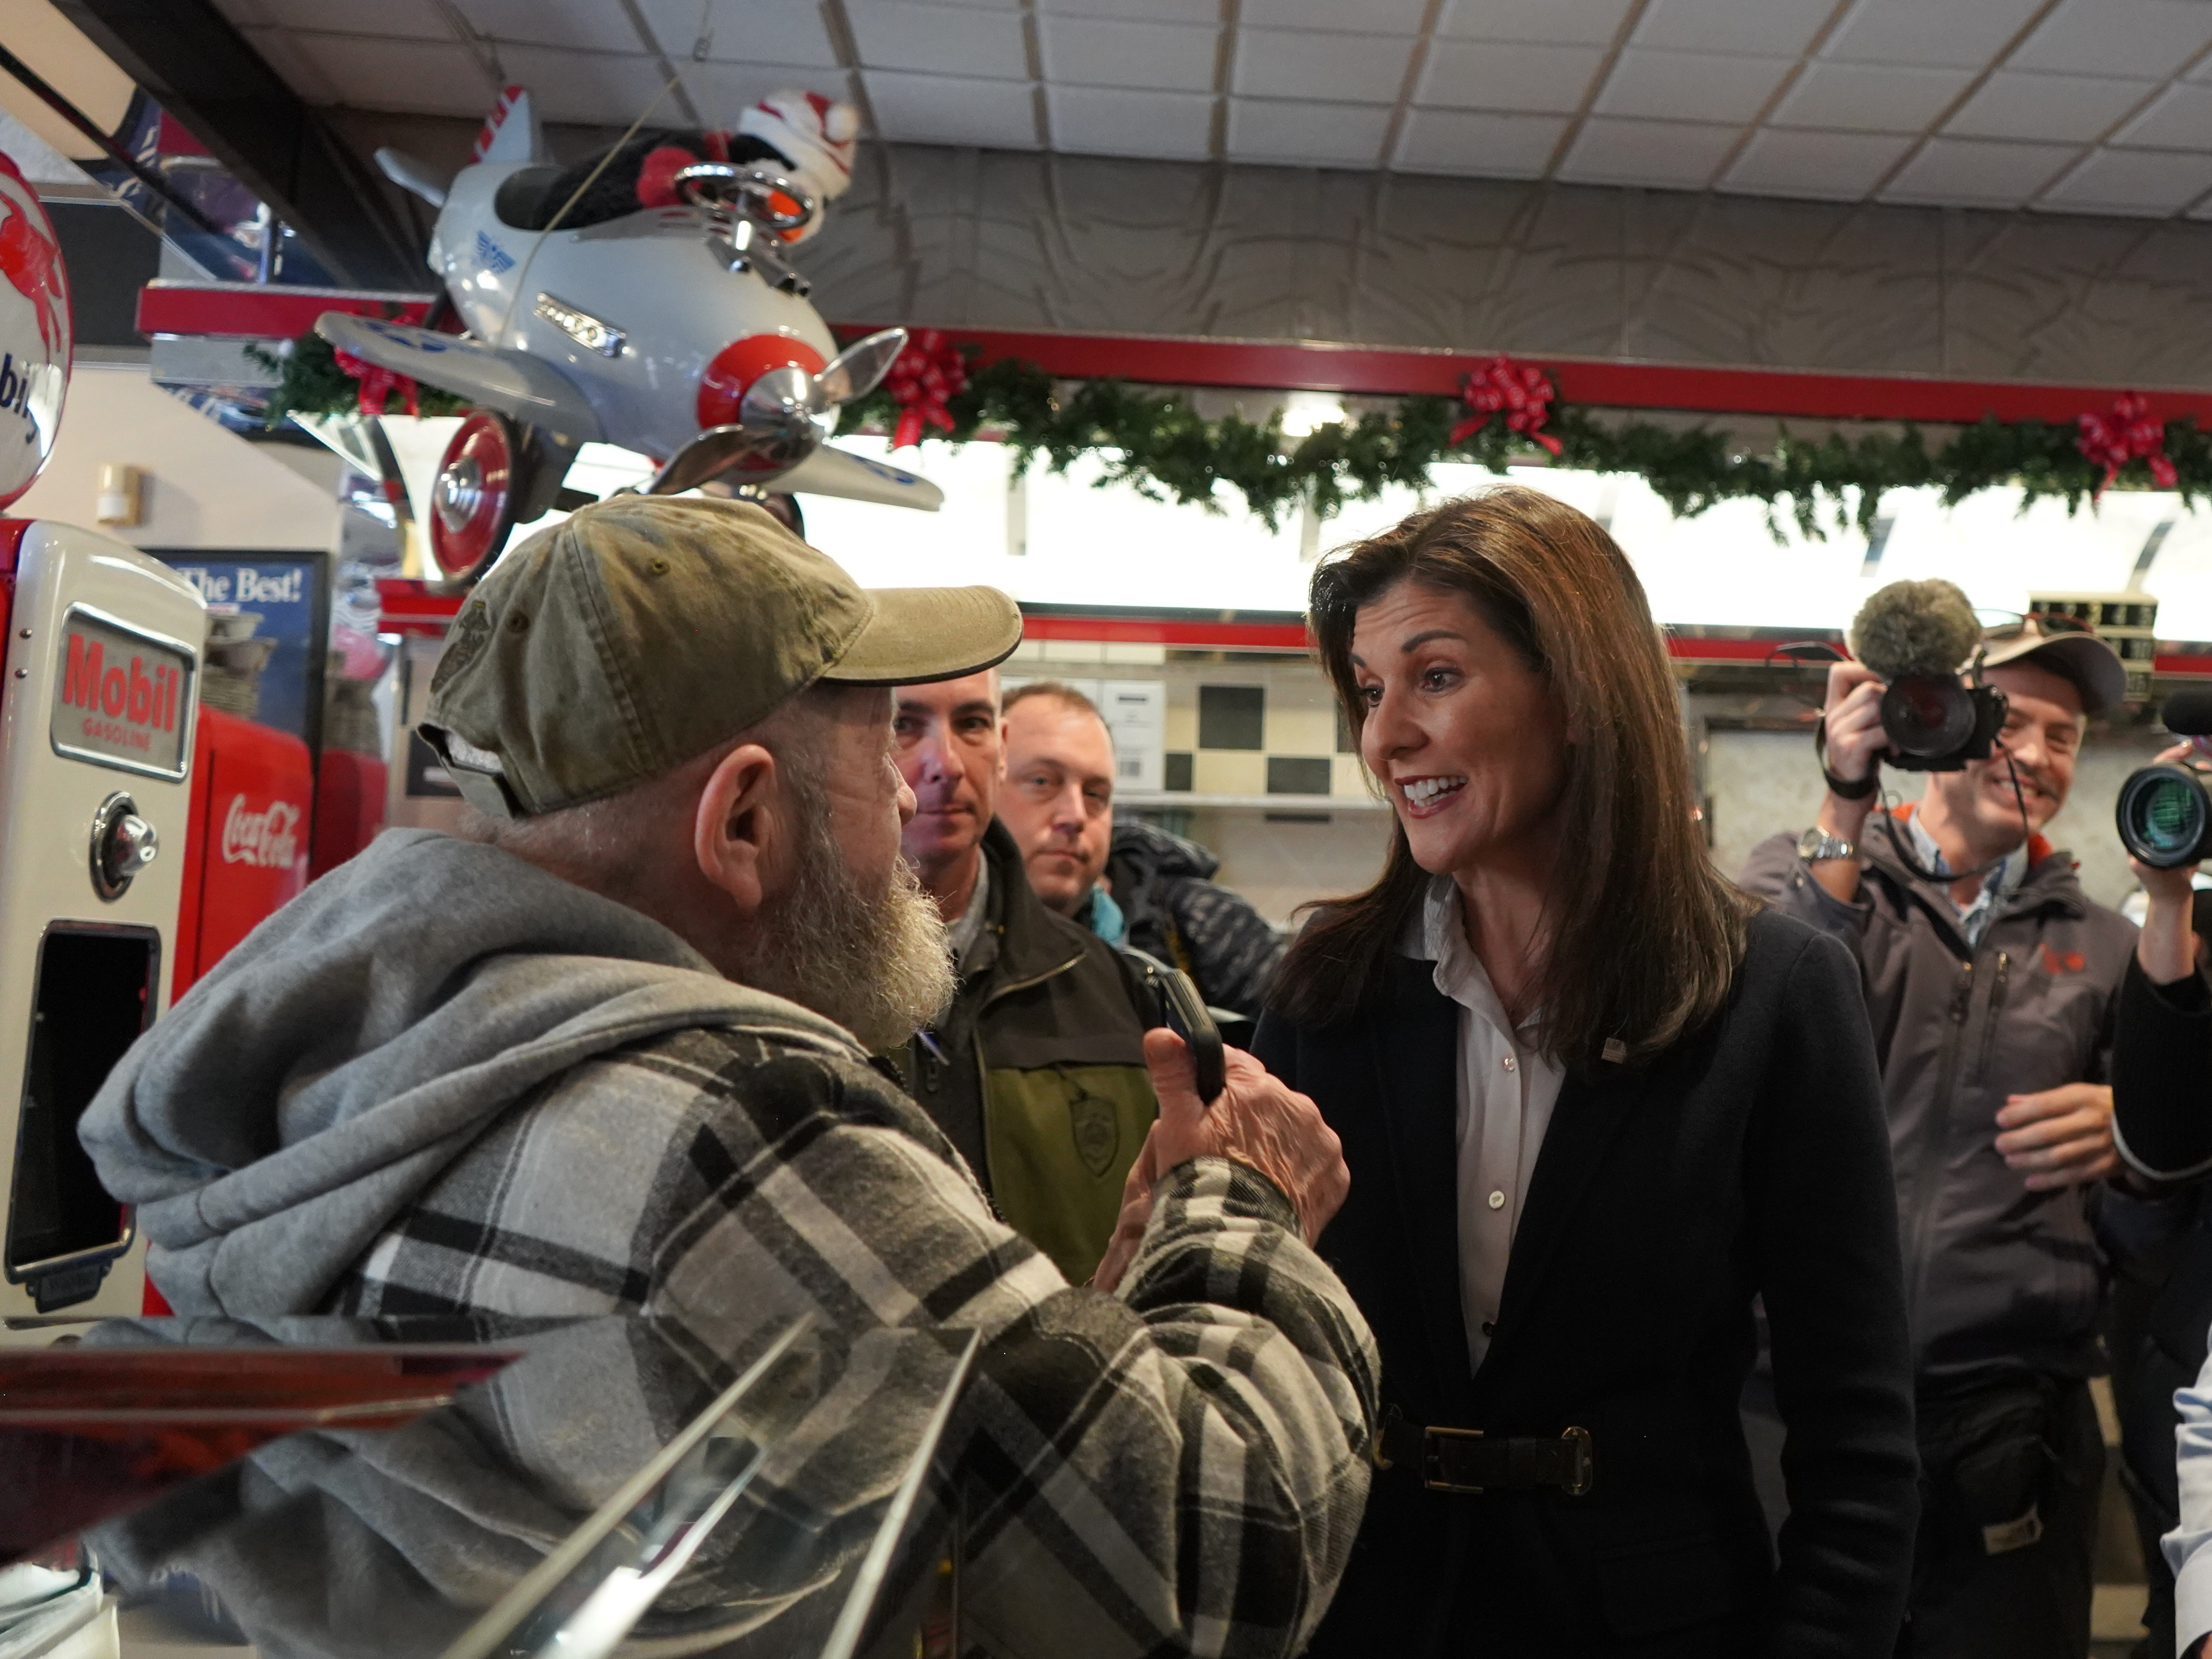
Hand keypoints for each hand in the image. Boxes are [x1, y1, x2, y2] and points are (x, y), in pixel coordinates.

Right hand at [1094, 1033, 1347, 1293]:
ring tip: (1248, 1175)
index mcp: (1257, 1088)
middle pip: (1265, 1098)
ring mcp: (1321, 1141)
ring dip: (1274, 1142)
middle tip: (1222, 1152)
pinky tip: (1274, 1189)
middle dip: (1246, 1116)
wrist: (1239, 1242)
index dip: (1214, 1084)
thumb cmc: (1204, 1183)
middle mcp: (1297, 1106)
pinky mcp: (1335, 1175)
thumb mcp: (1177, 1126)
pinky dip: (1297, 1170)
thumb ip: (1173, 1075)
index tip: (1204, 1107)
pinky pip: (1313, 1161)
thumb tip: (1162, 1034)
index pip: (1235, 1064)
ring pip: (1291, 1128)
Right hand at [1821, 660, 1888, 786]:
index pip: (1838, 673)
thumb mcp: (1856, 724)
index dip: (1862, 669)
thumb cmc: (1859, 751)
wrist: (1849, 785)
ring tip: (1898, 733)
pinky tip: (1894, 747)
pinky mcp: (1851, 747)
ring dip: (1894, 720)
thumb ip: (1866, 704)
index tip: (1881, 679)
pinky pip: (1880, 731)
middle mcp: (1833, 716)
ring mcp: (1840, 732)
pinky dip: (1894, 738)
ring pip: (1875, 707)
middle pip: (1867, 689)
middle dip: (1889, 700)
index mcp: (1833, 706)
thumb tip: (1895, 684)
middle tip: (1898, 715)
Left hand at [1994, 1083, 2116, 1190]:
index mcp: (2083, 1099)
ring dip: (2030, 1160)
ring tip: (2009, 1160)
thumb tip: (2011, 1102)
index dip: (2019, 1114)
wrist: (2151, 1123)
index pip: (2045, 1106)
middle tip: (1999, 1144)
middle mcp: (2090, 1122)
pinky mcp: (2105, 1166)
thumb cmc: (2106, 1105)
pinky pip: (2073, 1175)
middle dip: (2019, 1140)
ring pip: (2058, 1156)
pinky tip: (2030, 1182)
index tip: (2000, 1120)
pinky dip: (2050, 1180)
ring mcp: (2098, 1146)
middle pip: (2047, 1133)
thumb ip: (2045, 1099)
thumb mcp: (2079, 1093)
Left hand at [2131, 741, 2202, 982]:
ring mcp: (2164, 816)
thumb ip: (2144, 867)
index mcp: (2139, 819)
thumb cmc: (2159, 884)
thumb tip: (2137, 859)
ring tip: (2204, 761)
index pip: (2145, 783)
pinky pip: (2187, 797)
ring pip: (2174, 785)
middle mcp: (2148, 814)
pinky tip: (2207, 777)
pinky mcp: (2180, 821)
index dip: (2160, 764)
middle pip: (2159, 778)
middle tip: (2190, 749)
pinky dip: (2196, 785)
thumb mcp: (2151, 875)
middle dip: (2175, 761)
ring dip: (2188, 771)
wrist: (2172, 894)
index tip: (2179, 752)